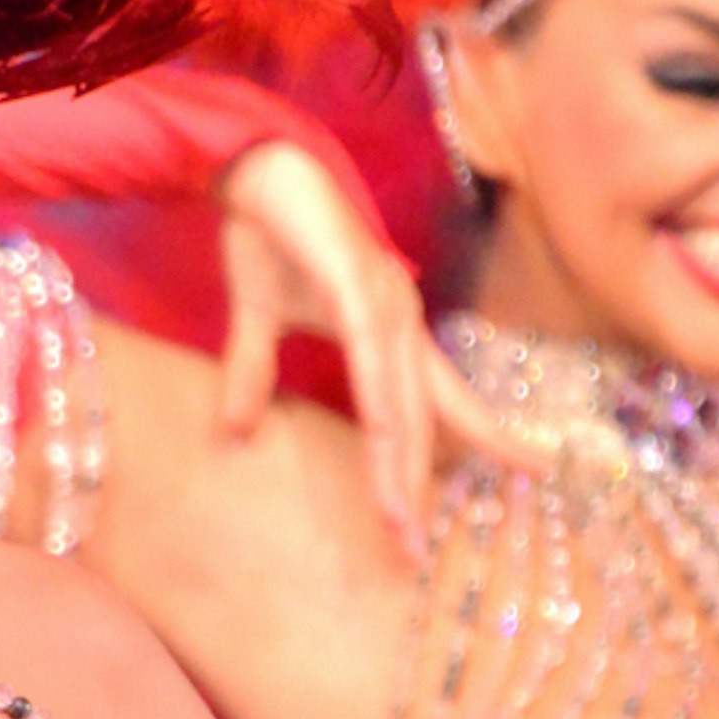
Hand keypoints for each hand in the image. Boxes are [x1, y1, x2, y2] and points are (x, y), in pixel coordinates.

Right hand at [212, 143, 511, 557]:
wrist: (253, 164)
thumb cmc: (267, 230)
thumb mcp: (256, 317)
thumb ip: (254, 372)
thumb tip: (233, 434)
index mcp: (389, 329)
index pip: (439, 403)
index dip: (471, 447)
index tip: (485, 498)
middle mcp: (401, 319)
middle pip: (426, 418)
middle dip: (426, 486)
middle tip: (421, 554)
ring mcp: (386, 300)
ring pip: (403, 401)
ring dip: (403, 467)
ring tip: (401, 526)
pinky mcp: (358, 283)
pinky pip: (374, 360)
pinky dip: (383, 406)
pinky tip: (386, 446)